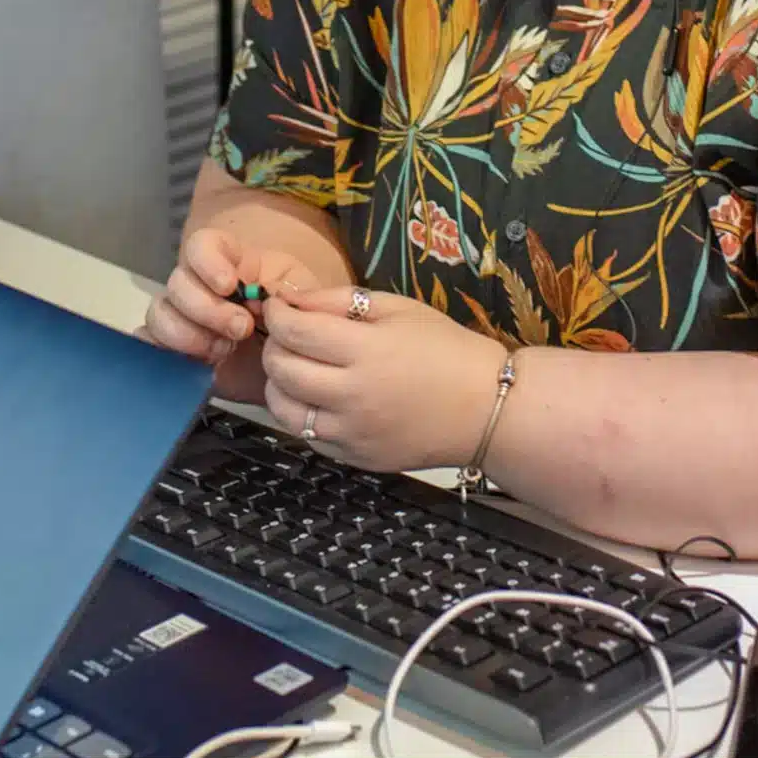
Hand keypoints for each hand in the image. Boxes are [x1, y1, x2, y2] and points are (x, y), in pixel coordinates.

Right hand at [141, 226, 315, 399]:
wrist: (293, 365)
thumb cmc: (297, 321)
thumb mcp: (303, 299)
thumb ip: (288, 293)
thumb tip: (266, 298)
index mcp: (231, 263)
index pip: (202, 245)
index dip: (207, 261)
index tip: (229, 285)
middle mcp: (200, 286)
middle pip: (178, 282)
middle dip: (207, 309)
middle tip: (240, 330)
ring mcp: (183, 318)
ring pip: (159, 313)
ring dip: (187, 334)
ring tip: (222, 351)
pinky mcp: (174, 349)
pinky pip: (148, 342)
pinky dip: (162, 351)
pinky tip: (194, 362)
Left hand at [257, 284, 509, 472]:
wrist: (485, 408)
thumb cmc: (446, 349)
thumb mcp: (398, 309)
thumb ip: (340, 300)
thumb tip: (292, 299)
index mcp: (367, 352)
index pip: (295, 332)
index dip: (277, 314)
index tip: (277, 306)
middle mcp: (353, 396)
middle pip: (282, 370)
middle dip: (272, 345)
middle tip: (286, 334)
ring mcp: (352, 433)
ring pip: (284, 410)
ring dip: (278, 384)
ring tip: (295, 367)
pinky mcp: (355, 457)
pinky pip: (308, 436)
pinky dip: (302, 414)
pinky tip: (318, 397)